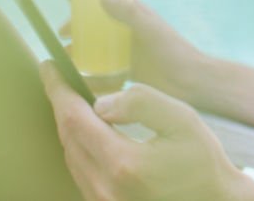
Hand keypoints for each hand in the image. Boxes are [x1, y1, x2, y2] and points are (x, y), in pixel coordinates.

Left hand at [39, 61, 253, 200]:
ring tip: (72, 100)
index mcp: (123, 163)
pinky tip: (88, 131)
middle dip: (61, 104)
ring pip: (71, 156)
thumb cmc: (204, 160)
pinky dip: (78, 146)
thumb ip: (142, 103)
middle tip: (58, 77)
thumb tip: (101, 103)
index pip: (75, 119)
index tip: (49, 66)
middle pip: (68, 137)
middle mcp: (105, 188)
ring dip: (68, 126)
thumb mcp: (183, 120)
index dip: (59, 89)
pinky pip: (80, 172)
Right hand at [60, 0, 213, 103]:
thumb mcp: (149, 28)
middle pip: (98, 28)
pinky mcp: (129, 73)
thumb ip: (128, 13)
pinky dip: (92, 76)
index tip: (69, 0)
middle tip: (61, 37)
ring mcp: (128, 53)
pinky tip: (78, 82)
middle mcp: (129, 33)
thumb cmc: (173, 51)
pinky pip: (105, 73)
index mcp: (135, 16)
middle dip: (79, 31)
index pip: (108, 2)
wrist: (190, 83)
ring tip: (64, 62)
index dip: (89, 0)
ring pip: (98, 51)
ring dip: (81, 55)